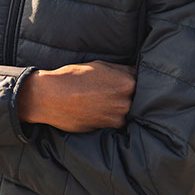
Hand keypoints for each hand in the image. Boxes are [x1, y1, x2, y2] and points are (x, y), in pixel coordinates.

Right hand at [18, 60, 135, 131]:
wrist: (52, 97)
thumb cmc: (74, 76)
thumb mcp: (100, 65)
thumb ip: (121, 71)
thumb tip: (135, 73)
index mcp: (127, 83)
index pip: (142, 80)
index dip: (135, 80)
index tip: (131, 80)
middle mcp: (126, 102)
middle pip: (137, 97)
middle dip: (128, 94)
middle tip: (113, 90)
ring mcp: (118, 117)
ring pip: (127, 110)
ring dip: (120, 106)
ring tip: (104, 100)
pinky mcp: (108, 129)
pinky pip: (117, 121)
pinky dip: (112, 116)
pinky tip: (100, 109)